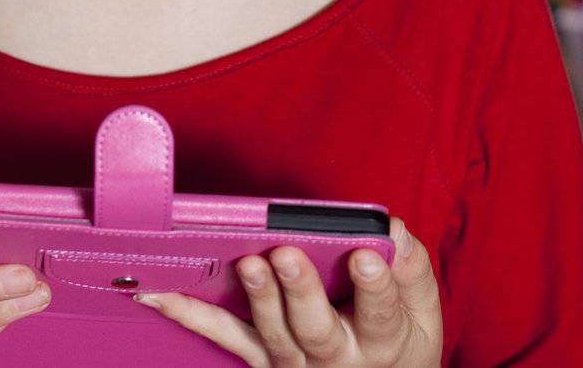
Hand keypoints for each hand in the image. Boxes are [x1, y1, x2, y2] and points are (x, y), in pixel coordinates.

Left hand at [135, 215, 442, 366]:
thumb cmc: (400, 344)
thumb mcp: (423, 314)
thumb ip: (410, 271)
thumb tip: (392, 229)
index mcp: (383, 341)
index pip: (380, 312)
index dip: (374, 285)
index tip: (365, 256)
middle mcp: (335, 358)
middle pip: (316, 329)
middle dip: (299, 291)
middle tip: (286, 254)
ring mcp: (294, 364)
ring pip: (271, 335)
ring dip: (257, 298)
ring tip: (246, 263)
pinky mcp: (263, 360)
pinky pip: (226, 336)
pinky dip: (190, 315)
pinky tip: (159, 294)